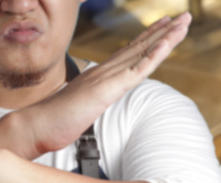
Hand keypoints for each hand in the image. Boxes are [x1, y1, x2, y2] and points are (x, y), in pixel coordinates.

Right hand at [19, 12, 191, 158]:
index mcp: (98, 76)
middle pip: (139, 47)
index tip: (163, 26)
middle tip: (183, 18)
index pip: (127, 53)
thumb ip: (86, 103)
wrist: (37, 126)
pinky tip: (166, 45)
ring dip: (165, 38)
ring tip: (183, 23)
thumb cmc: (53, 122)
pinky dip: (152, 56)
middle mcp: (103, 71)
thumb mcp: (77, 110)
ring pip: (141, 54)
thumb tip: (87, 105)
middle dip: (163, 32)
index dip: (147, 38)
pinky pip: (136, 70)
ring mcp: (106, 78)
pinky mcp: (107, 89)